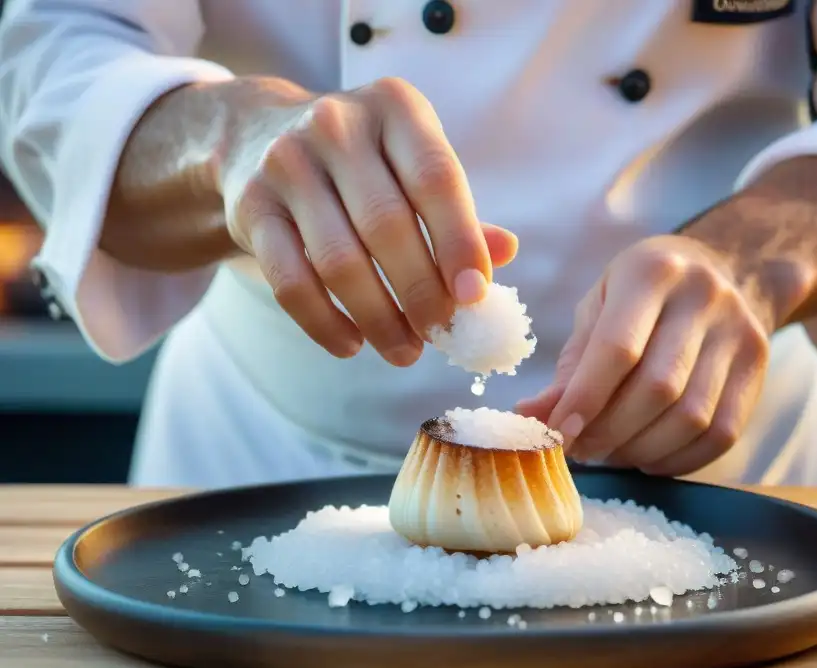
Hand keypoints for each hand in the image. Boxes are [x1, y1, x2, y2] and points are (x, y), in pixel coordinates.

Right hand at [218, 77, 517, 364]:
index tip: (474, 297)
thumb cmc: (362, 165)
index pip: (436, 178)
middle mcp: (337, 125)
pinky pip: (290, 281)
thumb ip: (456, 212)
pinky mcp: (251, 206)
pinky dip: (325, 324)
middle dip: (421, 293)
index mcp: (395, 108)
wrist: (255, 138)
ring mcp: (287, 163)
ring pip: (339, 260)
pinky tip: (352, 346)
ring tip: (405, 351)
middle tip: (442, 336)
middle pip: (387, 226)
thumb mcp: (411, 166)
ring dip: (378, 319)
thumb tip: (506, 252)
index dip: (460, 242)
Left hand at [517, 235, 774, 476]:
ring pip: (691, 416)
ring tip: (611, 452)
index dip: (585, 399)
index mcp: (653, 270)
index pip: (618, 348)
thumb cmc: (643, 294)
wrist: (726, 269)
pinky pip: (722, 433)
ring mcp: (739, 332)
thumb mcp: (600, 308)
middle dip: (610, 431)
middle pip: (657, 388)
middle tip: (581, 449)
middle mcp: (703, 296)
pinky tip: (649, 456)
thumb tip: (532, 419)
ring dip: (642, 449)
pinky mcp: (759, 367)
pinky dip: (679, 458)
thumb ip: (572, 365)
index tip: (558, 433)